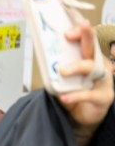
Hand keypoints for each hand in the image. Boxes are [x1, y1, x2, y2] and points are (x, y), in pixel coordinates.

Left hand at [58, 20, 113, 145]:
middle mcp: (99, 66)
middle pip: (92, 48)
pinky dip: (76, 96)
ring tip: (62, 70)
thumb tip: (41, 57)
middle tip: (70, 34)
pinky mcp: (103, 97)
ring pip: (93, 68)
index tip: (67, 31)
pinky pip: (89, 94)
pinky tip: (64, 97)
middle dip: (85, 37)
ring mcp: (103, 81)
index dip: (80, 32)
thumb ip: (56, 68)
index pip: (86, 41)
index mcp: (89, 58)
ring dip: (77, 67)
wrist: (85, 114)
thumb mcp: (65, 78)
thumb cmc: (76, 91)